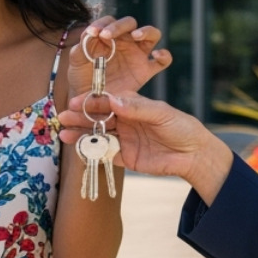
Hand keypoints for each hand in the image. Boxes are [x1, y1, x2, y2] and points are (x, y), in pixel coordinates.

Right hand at [61, 91, 231, 201]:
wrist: (194, 155)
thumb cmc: (181, 127)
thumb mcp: (161, 113)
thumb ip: (137, 108)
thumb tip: (114, 100)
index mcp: (132, 105)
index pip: (108, 101)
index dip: (92, 101)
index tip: (77, 102)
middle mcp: (125, 120)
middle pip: (98, 118)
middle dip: (80, 117)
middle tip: (63, 116)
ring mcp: (124, 139)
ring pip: (98, 135)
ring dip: (81, 135)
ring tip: (63, 134)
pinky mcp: (126, 157)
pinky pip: (106, 154)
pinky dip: (92, 153)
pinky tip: (78, 150)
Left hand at [68, 16, 171, 103]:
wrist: (90, 101)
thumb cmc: (82, 78)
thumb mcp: (76, 63)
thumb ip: (81, 48)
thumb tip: (88, 35)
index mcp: (107, 36)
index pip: (109, 21)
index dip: (102, 23)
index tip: (93, 33)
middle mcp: (125, 41)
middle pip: (130, 23)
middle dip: (119, 26)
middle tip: (106, 35)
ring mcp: (138, 55)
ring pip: (152, 34)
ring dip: (146, 31)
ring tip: (135, 36)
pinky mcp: (146, 70)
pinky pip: (163, 61)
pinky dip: (164, 56)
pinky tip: (157, 55)